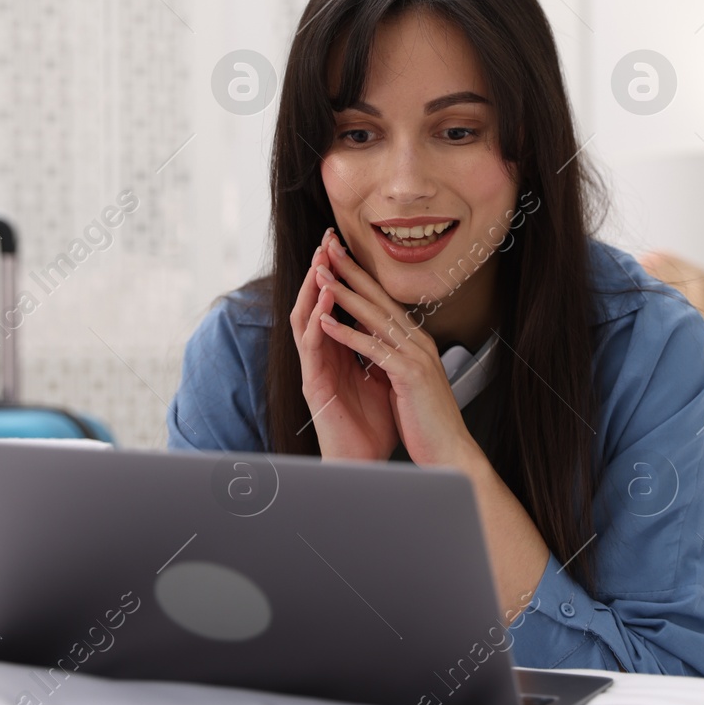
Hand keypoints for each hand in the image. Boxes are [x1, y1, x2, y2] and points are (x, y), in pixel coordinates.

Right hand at [288, 229, 398, 461]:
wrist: (366, 464)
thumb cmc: (374, 428)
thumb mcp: (383, 381)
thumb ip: (382, 355)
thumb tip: (398, 333)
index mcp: (341, 353)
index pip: (336, 306)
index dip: (340, 276)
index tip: (347, 246)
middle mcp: (324, 356)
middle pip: (315, 304)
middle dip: (322, 271)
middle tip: (328, 239)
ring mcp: (315, 369)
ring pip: (305, 318)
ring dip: (312, 288)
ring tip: (320, 260)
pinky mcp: (312, 384)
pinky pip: (311, 345)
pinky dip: (316, 320)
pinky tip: (323, 300)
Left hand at [313, 234, 481, 471]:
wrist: (451, 453)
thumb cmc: (428, 423)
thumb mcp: (409, 382)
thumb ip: (396, 359)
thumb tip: (379, 344)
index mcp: (418, 343)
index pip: (385, 303)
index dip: (362, 279)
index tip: (339, 259)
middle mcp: (419, 342)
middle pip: (379, 299)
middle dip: (351, 272)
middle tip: (327, 247)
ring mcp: (416, 356)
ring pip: (373, 317)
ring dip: (343, 294)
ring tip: (319, 274)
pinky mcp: (409, 374)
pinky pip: (372, 348)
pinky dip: (347, 333)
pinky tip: (325, 321)